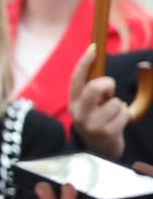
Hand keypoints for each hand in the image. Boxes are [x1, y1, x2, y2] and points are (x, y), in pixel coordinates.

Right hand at [69, 44, 127, 159]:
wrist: (98, 150)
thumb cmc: (98, 120)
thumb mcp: (92, 105)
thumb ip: (96, 89)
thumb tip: (121, 69)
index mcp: (73, 102)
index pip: (76, 78)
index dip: (84, 62)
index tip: (94, 47)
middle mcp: (78, 112)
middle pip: (94, 88)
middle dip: (107, 84)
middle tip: (110, 90)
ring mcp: (91, 124)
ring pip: (113, 102)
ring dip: (119, 105)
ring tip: (114, 113)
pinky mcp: (105, 133)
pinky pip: (123, 114)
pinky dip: (125, 115)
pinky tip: (118, 123)